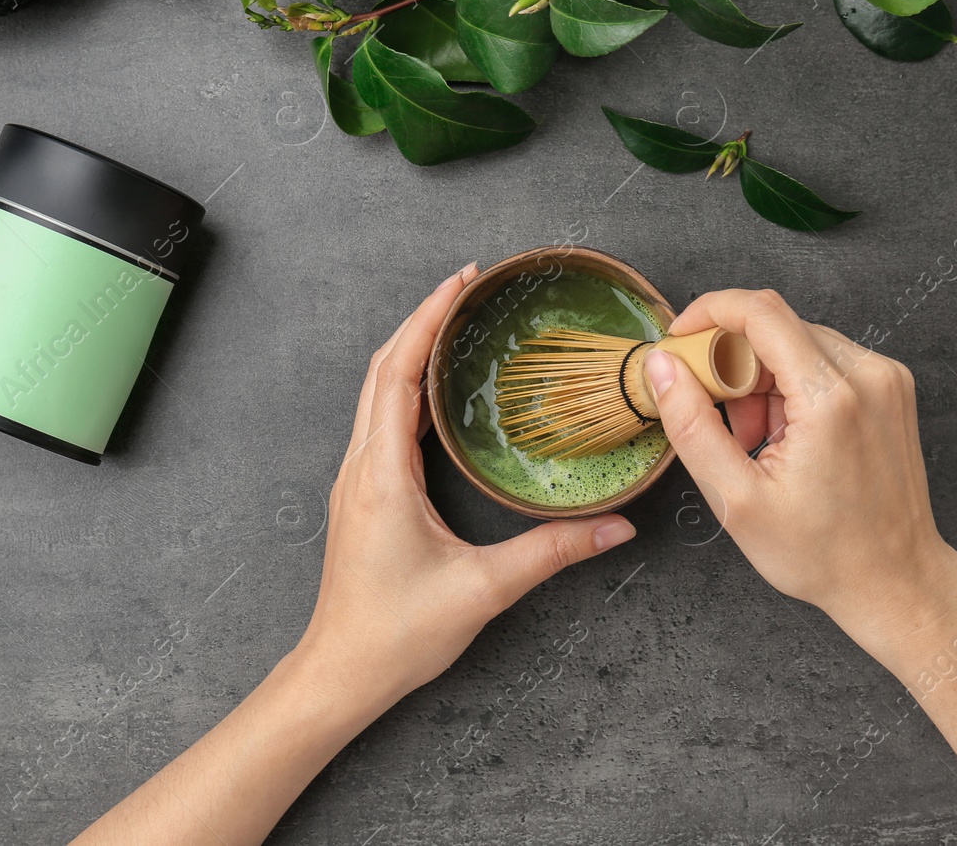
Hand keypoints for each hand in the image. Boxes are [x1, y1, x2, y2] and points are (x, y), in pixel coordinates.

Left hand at [295, 262, 636, 708]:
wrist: (341, 673)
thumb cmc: (395, 635)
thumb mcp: (483, 590)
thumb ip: (551, 552)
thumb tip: (615, 527)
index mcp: (383, 475)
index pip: (398, 374)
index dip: (427, 321)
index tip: (461, 282)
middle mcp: (362, 467)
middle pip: (382, 370)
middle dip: (421, 320)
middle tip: (467, 287)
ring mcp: (357, 480)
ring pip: (375, 394)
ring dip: (411, 351)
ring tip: (454, 322)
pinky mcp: (363, 496)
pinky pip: (379, 422)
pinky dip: (406, 388)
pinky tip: (437, 391)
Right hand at [644, 289, 956, 644]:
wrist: (895, 581)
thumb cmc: (822, 553)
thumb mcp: (735, 498)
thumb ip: (690, 424)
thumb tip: (662, 366)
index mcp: (830, 399)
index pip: (760, 311)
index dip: (708, 312)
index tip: (679, 340)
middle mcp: (867, 375)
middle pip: (777, 325)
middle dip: (733, 361)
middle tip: (719, 417)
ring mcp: (886, 378)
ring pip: (799, 341)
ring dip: (762, 377)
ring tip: (757, 439)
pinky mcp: (892, 387)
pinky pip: (826, 359)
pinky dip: (794, 385)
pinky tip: (787, 435)